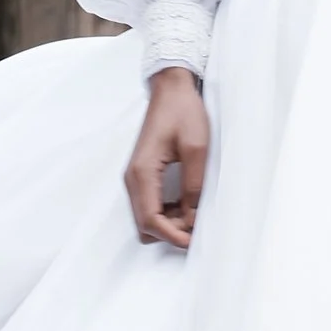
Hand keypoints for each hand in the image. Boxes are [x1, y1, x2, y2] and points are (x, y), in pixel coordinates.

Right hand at [124, 65, 208, 246]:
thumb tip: (191, 219)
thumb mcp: (197, 149)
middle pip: (144, 224)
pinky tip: (186, 202)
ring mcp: (135, 176)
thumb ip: (193, 187)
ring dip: (169, 222)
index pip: (150, 219)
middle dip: (170, 231)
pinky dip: (166, 212)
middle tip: (197, 224)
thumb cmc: (183, 112)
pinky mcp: (142, 174)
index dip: (171, 236)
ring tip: (195, 211)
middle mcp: (132, 177)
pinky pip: (149, 204)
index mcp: (142, 172)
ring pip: (146, 217)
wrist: (171, 89)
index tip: (193, 241)